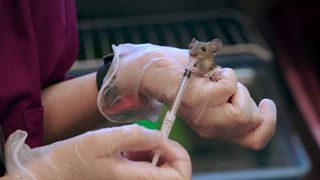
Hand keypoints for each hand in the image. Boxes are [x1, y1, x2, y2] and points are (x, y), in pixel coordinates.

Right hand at [5, 124, 190, 178]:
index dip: (179, 155)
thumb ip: (138, 136)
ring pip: (160, 170)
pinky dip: (143, 155)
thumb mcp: (107, 140)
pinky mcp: (127, 179)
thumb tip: (160, 136)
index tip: (164, 139)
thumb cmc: (77, 158)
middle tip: (149, 138)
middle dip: (166, 151)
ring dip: (154, 152)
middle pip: (172, 173)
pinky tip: (129, 149)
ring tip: (133, 143)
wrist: (56, 171)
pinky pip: (146, 168)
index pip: (180, 176)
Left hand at [98, 43, 275, 148]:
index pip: (254, 140)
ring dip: (236, 87)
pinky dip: (224, 74)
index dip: (268, 124)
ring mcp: (204, 116)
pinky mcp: (198, 100)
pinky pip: (229, 87)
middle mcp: (210, 128)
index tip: (266, 103)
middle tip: (225, 84)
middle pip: (252, 122)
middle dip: (247, 97)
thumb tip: (257, 107)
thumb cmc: (187, 77)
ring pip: (242, 110)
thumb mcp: (216, 94)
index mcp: (216, 128)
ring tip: (215, 79)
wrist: (157, 69)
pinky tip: (208, 73)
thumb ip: (233, 103)